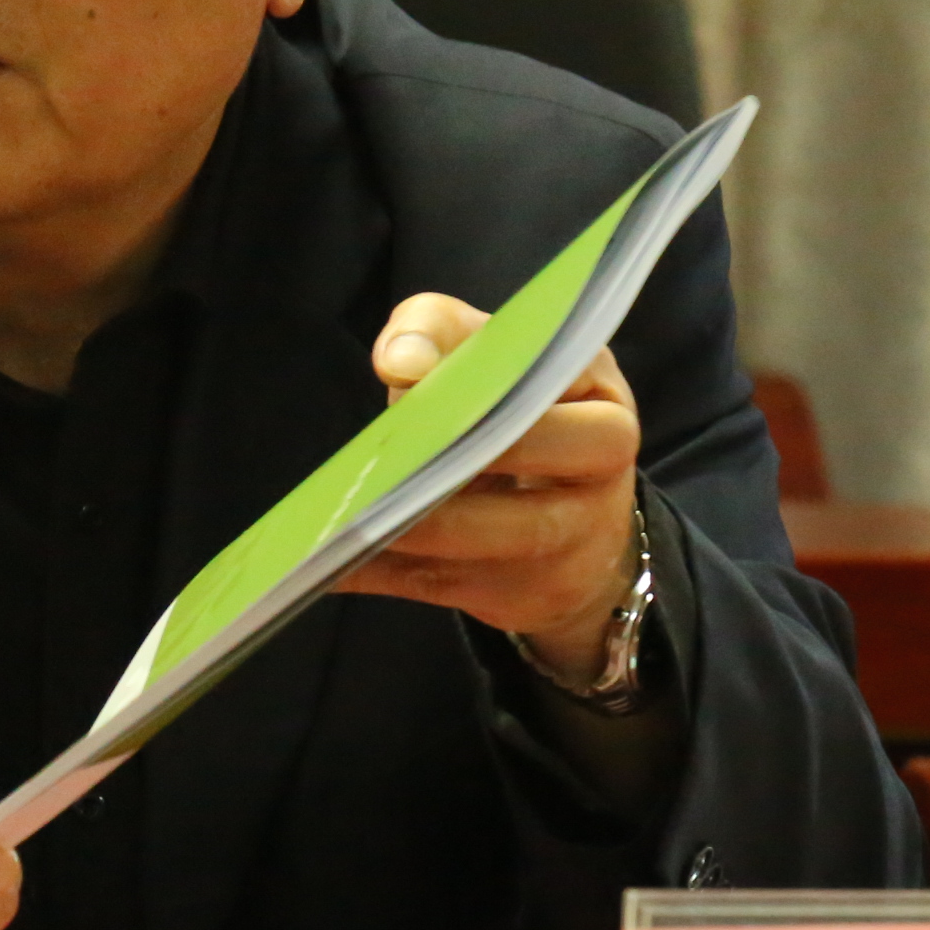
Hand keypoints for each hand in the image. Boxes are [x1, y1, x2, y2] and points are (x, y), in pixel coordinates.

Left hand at [341, 291, 643, 687]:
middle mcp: (599, 482)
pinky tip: (326, 558)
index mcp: (603, 412)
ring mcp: (562, 550)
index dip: (465, 375)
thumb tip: (400, 361)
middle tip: (373, 446)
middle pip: (508, 458)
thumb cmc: (533, 421)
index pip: (537, 386)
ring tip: (340, 503)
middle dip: (433, 449)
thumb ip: (446, 331)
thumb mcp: (510, 360)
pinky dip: (372, 570)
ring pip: (471, 539)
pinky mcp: (517, 598)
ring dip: (397, 521)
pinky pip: (430, 584)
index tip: (399, 371)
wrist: (589, 532)